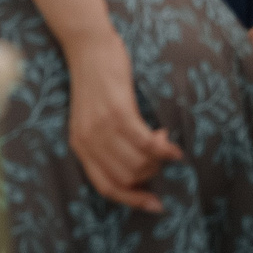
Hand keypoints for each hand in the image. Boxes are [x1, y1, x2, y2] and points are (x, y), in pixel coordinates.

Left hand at [62, 35, 180, 211]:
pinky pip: (146, 143)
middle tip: (159, 156)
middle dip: (150, 174)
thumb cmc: (96, 82)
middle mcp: (88, 140)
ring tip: (162, 143)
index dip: (132, 201)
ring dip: (157, 160)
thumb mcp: (92, 118)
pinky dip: (164, 149)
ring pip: (138, 164)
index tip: (155, 205)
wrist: (87, 46)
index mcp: (79, 145)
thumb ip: (107, 143)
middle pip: (127, 178)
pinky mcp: (118, 111)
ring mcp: (102, 126)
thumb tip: (141, 167)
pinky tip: (173, 146)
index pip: (105, 186)